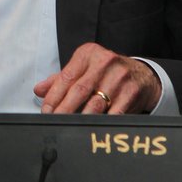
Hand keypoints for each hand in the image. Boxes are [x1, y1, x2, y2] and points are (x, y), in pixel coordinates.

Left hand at [33, 42, 161, 114]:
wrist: (142, 74)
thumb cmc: (107, 72)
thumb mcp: (84, 68)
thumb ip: (61, 79)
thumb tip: (39, 90)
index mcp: (88, 54)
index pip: (66, 76)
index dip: (53, 96)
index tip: (46, 109)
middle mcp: (104, 63)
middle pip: (79, 90)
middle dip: (64, 109)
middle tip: (54, 120)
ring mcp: (119, 77)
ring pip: (95, 104)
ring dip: (80, 118)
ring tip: (70, 126)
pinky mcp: (131, 92)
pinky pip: (113, 113)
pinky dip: (102, 122)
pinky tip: (93, 128)